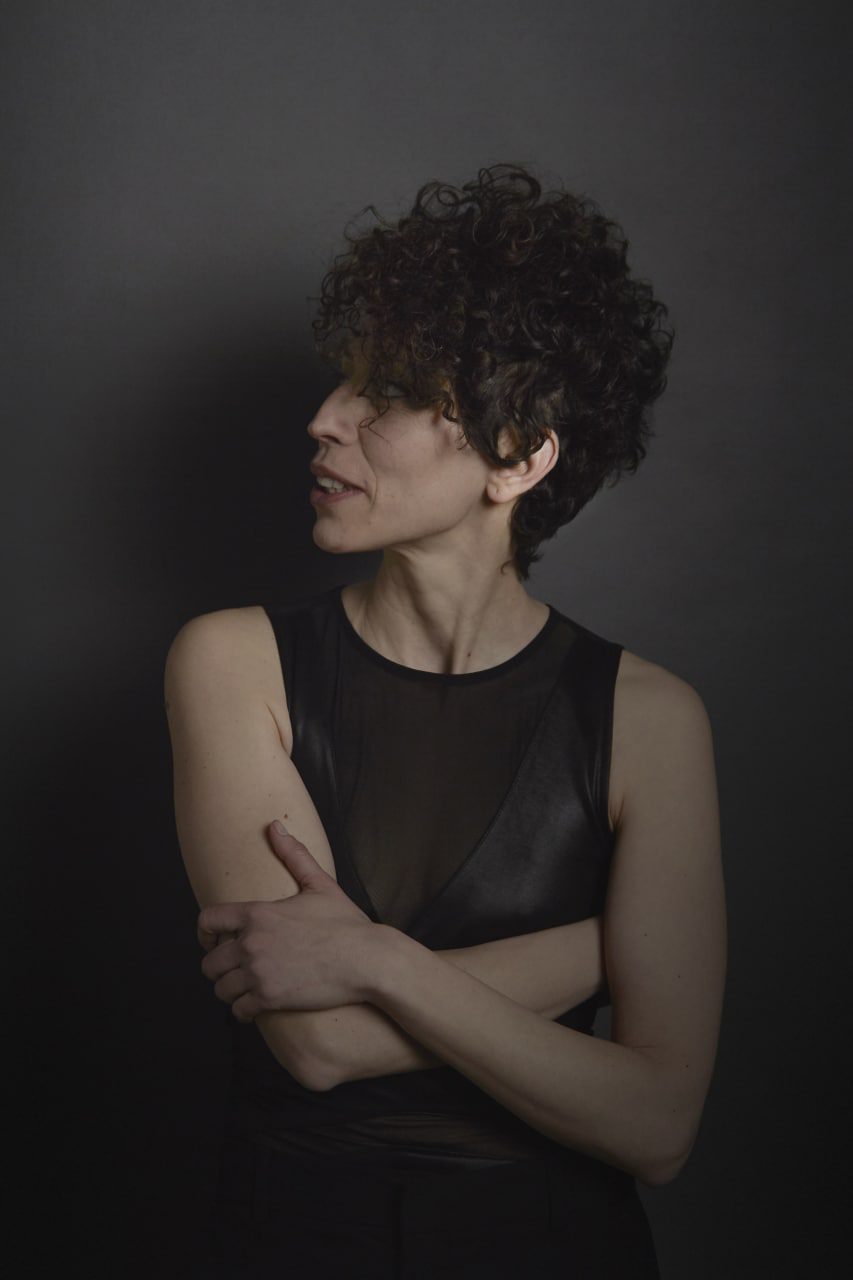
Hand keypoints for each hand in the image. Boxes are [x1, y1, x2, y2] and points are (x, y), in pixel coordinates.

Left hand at [197, 821, 382, 1021]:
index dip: (204, 933)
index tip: (212, 941)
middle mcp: (251, 943)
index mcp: (258, 913)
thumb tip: (275, 826)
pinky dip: (244, 1011)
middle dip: (219, 967)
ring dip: (230, 990)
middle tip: (233, 970)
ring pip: (221, 989)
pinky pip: (238, 1011)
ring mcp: (259, 973)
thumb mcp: (319, 884)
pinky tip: (256, 1006)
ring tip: (244, 989)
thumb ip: (294, 855)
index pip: (207, 920)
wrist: (367, 960)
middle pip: (209, 962)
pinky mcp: (270, 999)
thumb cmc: (346, 923)